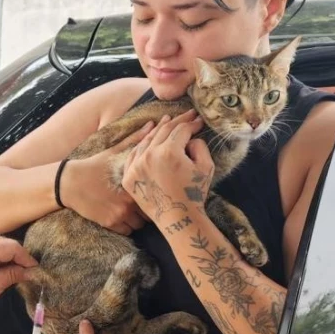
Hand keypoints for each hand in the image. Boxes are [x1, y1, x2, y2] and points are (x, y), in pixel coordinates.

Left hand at [0, 236, 37, 314]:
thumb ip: (12, 276)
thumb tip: (31, 272)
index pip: (12, 247)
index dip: (26, 258)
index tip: (36, 270)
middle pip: (8, 243)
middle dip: (21, 257)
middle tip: (30, 272)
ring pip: (2, 244)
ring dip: (12, 256)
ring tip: (20, 271)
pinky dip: (3, 256)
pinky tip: (8, 268)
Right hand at [62, 122, 155, 234]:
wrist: (69, 183)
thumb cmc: (94, 166)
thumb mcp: (115, 152)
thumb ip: (136, 140)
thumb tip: (153, 124)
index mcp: (134, 181)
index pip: (156, 193)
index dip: (155, 193)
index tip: (152, 192)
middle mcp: (129, 200)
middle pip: (150, 212)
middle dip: (148, 209)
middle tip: (142, 203)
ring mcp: (119, 214)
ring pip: (140, 224)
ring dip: (137, 219)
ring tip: (129, 210)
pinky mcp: (109, 224)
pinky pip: (128, 231)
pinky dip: (126, 226)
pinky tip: (119, 216)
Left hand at [121, 111, 213, 225]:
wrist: (177, 219)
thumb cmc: (195, 194)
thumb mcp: (206, 167)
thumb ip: (199, 145)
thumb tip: (190, 137)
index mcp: (169, 152)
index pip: (181, 130)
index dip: (192, 123)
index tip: (199, 120)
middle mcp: (149, 156)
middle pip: (163, 131)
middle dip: (178, 121)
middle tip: (187, 115)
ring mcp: (136, 166)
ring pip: (147, 140)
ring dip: (158, 129)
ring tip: (166, 120)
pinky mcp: (128, 176)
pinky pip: (134, 155)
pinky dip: (142, 145)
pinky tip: (149, 138)